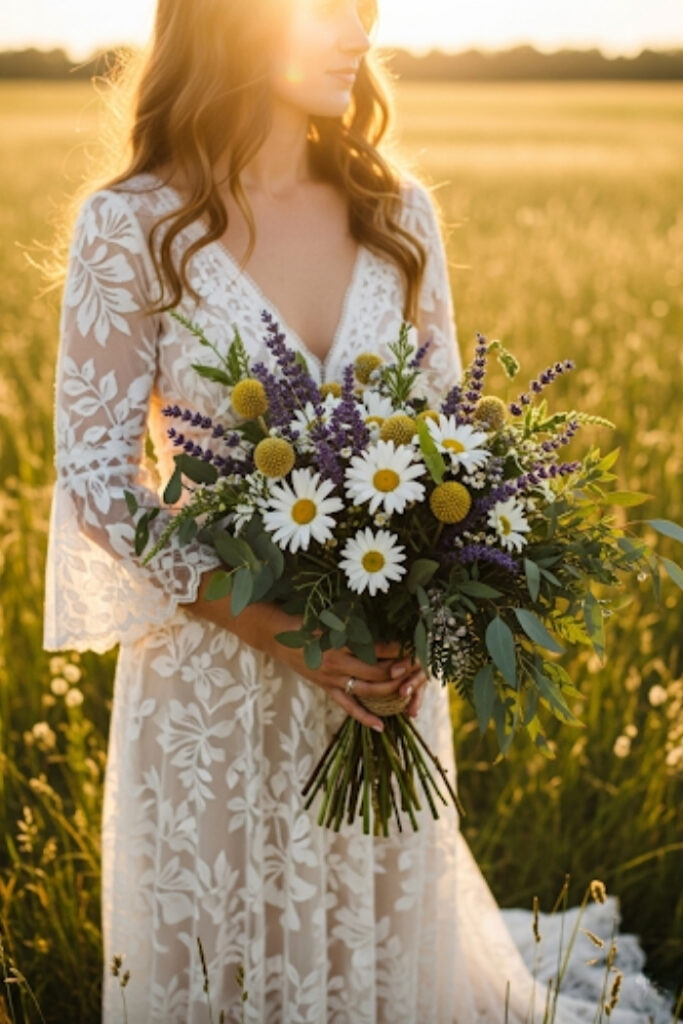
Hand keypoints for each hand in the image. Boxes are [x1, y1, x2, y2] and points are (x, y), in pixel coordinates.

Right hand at [187, 577, 427, 728]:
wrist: (273, 633)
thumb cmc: (303, 618)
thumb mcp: (330, 616)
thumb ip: (354, 623)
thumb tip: (385, 625)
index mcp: (338, 642)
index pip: (378, 649)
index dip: (400, 650)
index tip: (418, 646)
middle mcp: (336, 664)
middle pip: (378, 673)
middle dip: (401, 672)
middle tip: (420, 669)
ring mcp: (330, 679)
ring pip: (368, 692)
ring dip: (391, 692)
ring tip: (410, 691)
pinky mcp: (325, 688)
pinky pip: (348, 706)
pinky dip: (365, 717)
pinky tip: (383, 726)